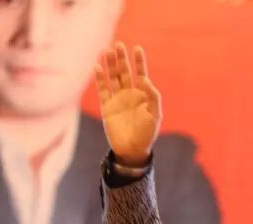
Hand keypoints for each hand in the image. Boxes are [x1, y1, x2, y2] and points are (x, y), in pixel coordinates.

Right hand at [95, 42, 161, 166]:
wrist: (132, 149)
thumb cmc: (147, 133)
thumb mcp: (155, 115)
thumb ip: (153, 97)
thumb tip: (147, 81)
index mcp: (143, 95)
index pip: (141, 74)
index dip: (139, 62)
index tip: (137, 48)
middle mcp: (129, 94)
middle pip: (124, 72)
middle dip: (122, 59)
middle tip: (118, 45)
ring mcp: (117, 99)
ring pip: (113, 78)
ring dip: (110, 65)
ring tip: (108, 51)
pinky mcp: (107, 106)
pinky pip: (102, 89)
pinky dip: (100, 79)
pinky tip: (98, 67)